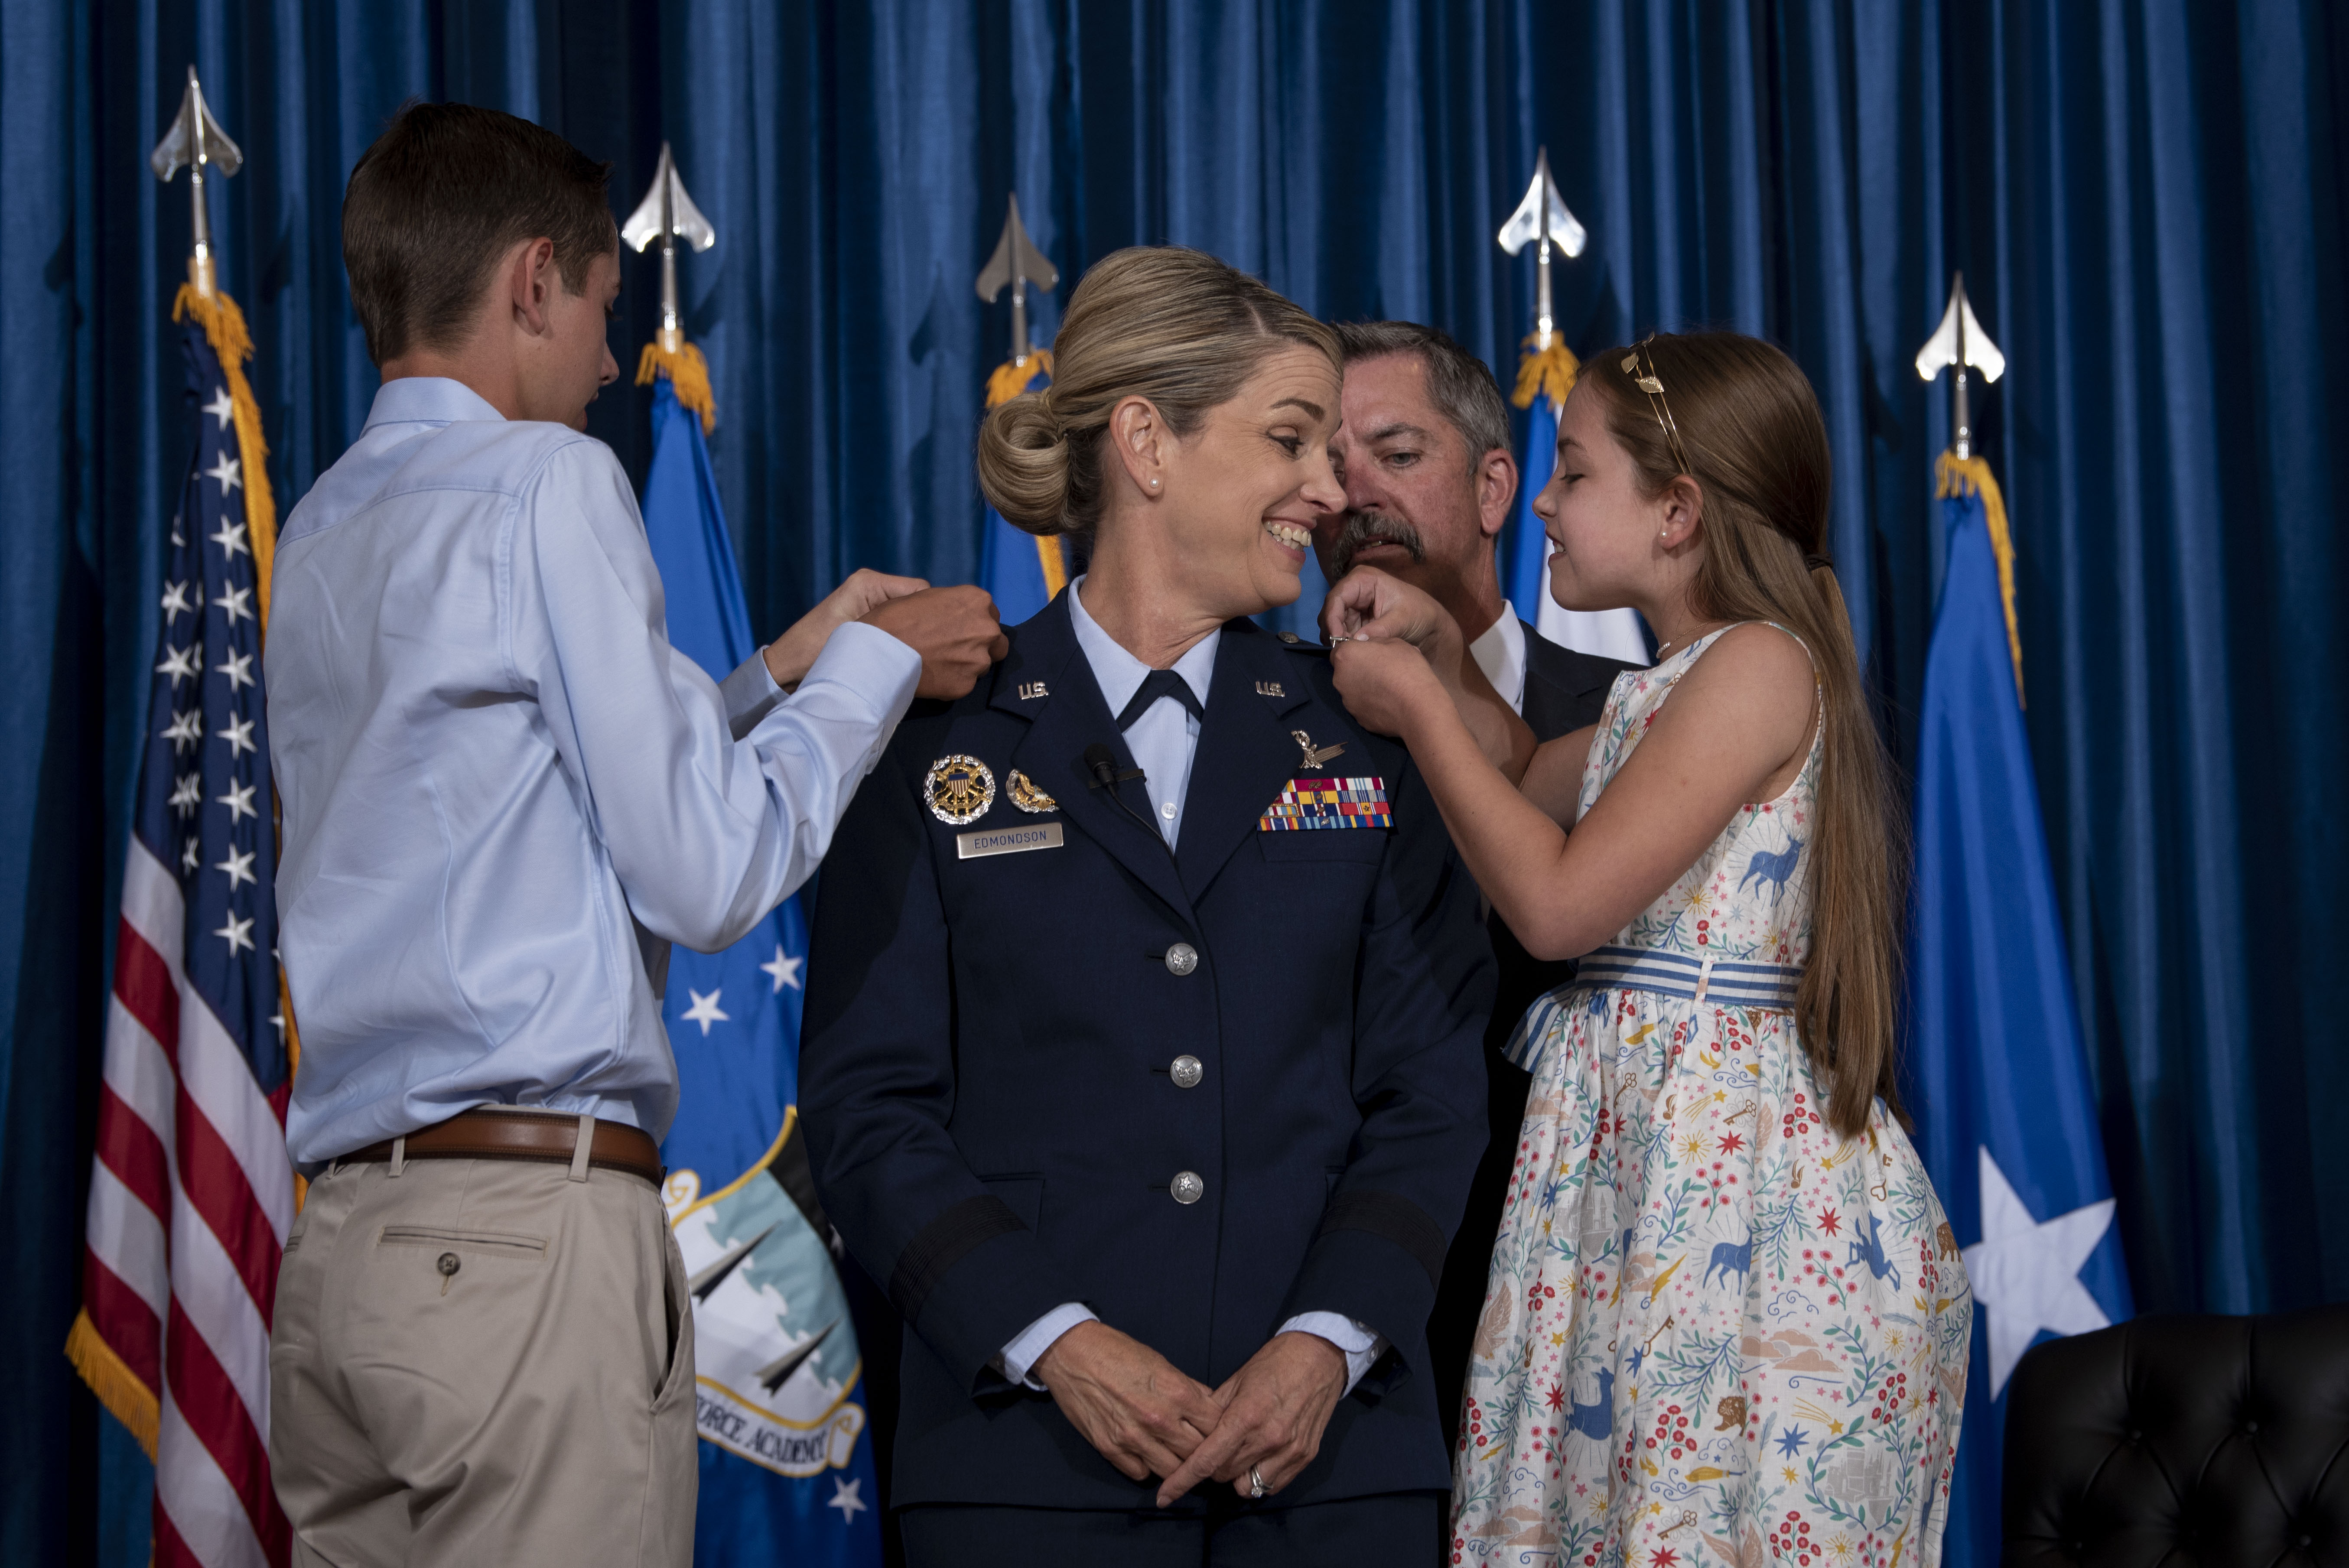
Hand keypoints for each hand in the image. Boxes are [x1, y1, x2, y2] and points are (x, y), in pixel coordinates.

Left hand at [763, 568, 927, 688]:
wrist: (786, 670)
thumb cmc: (813, 651)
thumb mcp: (858, 639)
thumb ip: (896, 631)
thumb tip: (933, 635)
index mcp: (869, 583)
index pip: (921, 590)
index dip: (933, 613)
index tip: (939, 639)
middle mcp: (873, 589)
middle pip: (918, 603)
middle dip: (927, 625)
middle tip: (933, 651)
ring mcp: (871, 606)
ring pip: (911, 617)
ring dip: (916, 636)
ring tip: (921, 656)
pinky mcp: (869, 623)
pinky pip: (899, 627)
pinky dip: (905, 642)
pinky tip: (906, 658)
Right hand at [863, 584, 1010, 697]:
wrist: (879, 651)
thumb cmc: (896, 618)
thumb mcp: (927, 597)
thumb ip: (953, 606)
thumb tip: (959, 616)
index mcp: (977, 601)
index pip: (990, 613)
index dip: (974, 622)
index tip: (960, 629)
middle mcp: (986, 629)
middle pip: (996, 641)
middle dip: (980, 645)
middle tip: (956, 648)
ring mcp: (979, 660)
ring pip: (983, 664)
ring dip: (967, 664)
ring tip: (940, 663)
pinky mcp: (966, 685)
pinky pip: (966, 683)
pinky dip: (953, 681)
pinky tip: (933, 676)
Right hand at [1034, 1321, 1225, 1485]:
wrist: (1071, 1353)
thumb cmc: (1117, 1352)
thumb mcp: (1161, 1362)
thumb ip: (1188, 1388)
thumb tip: (1209, 1406)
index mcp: (1176, 1392)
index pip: (1216, 1425)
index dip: (1221, 1428)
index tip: (1218, 1430)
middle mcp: (1158, 1419)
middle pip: (1198, 1452)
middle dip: (1202, 1450)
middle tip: (1199, 1446)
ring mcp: (1133, 1437)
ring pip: (1173, 1471)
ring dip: (1176, 1463)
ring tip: (1175, 1454)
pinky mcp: (1110, 1449)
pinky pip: (1141, 1474)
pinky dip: (1147, 1467)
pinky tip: (1147, 1454)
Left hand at [1154, 1332, 1347, 1506]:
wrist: (1319, 1356)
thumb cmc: (1274, 1363)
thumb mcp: (1236, 1381)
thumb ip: (1213, 1412)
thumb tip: (1193, 1435)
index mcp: (1245, 1416)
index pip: (1206, 1460)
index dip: (1182, 1481)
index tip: (1164, 1496)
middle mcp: (1268, 1439)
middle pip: (1223, 1475)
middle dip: (1212, 1467)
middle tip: (1216, 1448)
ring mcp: (1289, 1451)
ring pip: (1247, 1487)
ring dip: (1236, 1475)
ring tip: (1241, 1453)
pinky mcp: (1305, 1456)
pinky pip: (1272, 1485)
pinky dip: (1260, 1478)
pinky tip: (1260, 1457)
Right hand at [1319, 566, 1452, 649]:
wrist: (1429, 623)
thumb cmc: (1419, 613)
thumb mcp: (1402, 620)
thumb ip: (1380, 630)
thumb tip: (1356, 641)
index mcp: (1364, 579)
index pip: (1337, 597)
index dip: (1332, 618)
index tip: (1337, 640)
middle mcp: (1353, 588)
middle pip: (1330, 610)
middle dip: (1333, 630)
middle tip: (1341, 650)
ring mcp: (1352, 604)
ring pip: (1332, 622)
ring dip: (1337, 638)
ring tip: (1349, 652)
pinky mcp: (1354, 619)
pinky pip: (1340, 630)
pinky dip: (1343, 641)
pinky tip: (1352, 651)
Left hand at [1330, 636, 1448, 737]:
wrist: (1418, 707)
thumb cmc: (1406, 668)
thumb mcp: (1395, 642)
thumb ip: (1374, 641)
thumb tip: (1367, 645)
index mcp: (1345, 656)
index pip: (1340, 649)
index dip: (1353, 650)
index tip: (1368, 653)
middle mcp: (1339, 679)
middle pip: (1344, 671)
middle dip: (1357, 669)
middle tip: (1379, 669)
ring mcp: (1347, 701)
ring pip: (1352, 689)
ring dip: (1363, 686)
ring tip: (1386, 688)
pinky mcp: (1357, 718)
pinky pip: (1361, 705)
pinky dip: (1370, 703)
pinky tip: (1388, 702)